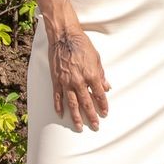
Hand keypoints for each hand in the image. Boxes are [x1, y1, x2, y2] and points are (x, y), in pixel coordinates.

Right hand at [46, 16, 109, 131]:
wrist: (65, 37)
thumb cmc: (82, 45)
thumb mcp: (96, 58)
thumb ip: (101, 74)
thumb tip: (107, 87)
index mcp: (91, 75)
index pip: (99, 95)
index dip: (103, 105)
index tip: (105, 113)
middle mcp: (79, 81)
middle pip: (86, 103)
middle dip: (91, 116)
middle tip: (95, 126)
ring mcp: (66, 82)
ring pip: (72, 104)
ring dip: (76, 116)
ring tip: (79, 127)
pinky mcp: (56, 80)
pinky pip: (58, 97)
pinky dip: (59, 106)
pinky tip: (61, 114)